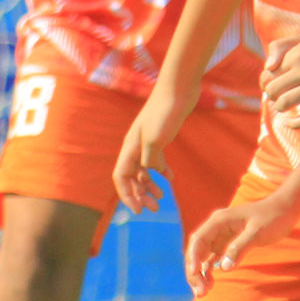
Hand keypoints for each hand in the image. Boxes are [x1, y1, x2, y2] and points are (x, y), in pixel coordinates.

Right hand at [115, 79, 197, 214]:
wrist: (178, 89)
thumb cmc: (165, 112)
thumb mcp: (156, 138)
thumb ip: (149, 159)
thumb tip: (149, 173)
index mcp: (130, 148)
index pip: (121, 177)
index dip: (127, 196)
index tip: (139, 211)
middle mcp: (135, 147)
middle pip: (130, 177)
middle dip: (139, 195)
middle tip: (154, 209)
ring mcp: (147, 142)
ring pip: (142, 171)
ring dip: (149, 186)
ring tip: (162, 198)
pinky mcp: (159, 138)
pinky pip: (155, 161)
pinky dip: (161, 172)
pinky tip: (170, 180)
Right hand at [184, 191, 299, 291]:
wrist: (286, 208)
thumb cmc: (273, 217)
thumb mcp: (258, 233)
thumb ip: (239, 248)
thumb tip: (223, 268)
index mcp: (219, 221)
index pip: (198, 240)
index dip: (193, 258)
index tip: (195, 275)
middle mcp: (216, 227)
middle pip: (196, 250)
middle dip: (194, 271)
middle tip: (200, 292)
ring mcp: (220, 235)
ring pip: (202, 256)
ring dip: (200, 273)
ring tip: (203, 292)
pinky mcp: (227, 242)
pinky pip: (212, 257)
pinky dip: (209, 270)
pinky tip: (210, 283)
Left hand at [261, 32, 299, 127]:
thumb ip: (278, 47)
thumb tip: (267, 67)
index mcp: (297, 56)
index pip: (267, 76)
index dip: (265, 82)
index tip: (273, 82)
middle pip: (273, 91)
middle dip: (271, 95)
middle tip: (279, 94)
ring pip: (285, 103)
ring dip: (280, 107)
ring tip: (285, 104)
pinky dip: (294, 124)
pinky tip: (289, 122)